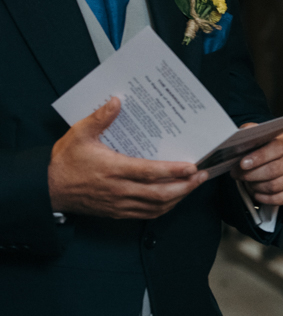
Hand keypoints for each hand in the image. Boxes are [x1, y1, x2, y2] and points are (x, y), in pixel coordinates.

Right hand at [47, 98, 208, 218]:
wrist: (48, 189)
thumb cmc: (65, 160)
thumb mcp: (78, 134)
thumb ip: (99, 118)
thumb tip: (117, 101)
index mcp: (112, 169)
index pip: (149, 173)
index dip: (173, 171)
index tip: (192, 166)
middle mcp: (119, 189)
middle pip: (159, 194)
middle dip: (185, 186)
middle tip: (202, 176)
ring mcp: (119, 204)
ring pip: (156, 206)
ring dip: (179, 197)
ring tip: (193, 185)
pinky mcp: (117, 212)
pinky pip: (146, 214)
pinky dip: (164, 208)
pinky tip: (174, 199)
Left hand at [233, 126, 282, 206]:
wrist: (266, 164)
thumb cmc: (259, 151)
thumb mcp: (253, 138)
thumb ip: (249, 133)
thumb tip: (245, 133)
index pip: (278, 147)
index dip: (260, 156)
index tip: (243, 163)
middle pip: (276, 169)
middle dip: (252, 174)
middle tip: (238, 174)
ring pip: (275, 185)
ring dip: (256, 186)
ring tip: (249, 182)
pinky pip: (279, 198)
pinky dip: (264, 197)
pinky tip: (257, 192)